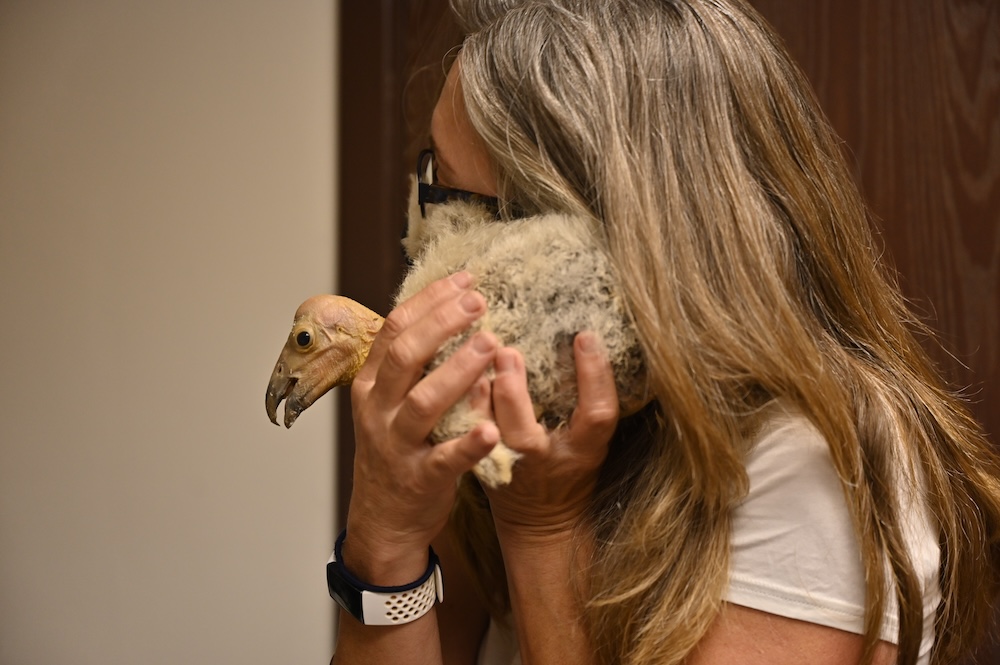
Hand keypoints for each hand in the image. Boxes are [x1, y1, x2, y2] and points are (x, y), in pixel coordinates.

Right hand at [343, 272, 499, 579]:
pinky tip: (492, 428)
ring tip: (491, 344)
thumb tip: (445, 309)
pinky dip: (469, 444)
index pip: (395, 329)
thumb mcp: (389, 402)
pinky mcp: (421, 479)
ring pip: (423, 402)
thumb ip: (410, 364)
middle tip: (480, 302)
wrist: (383, 520)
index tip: (465, 279)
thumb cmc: (396, 450)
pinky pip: (445, 459)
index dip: (429, 300)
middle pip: (405, 356)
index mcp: (371, 384)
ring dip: (458, 371)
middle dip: (442, 324)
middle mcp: (379, 410)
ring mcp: (397, 445)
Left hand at [480, 332, 619, 544]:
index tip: (585, 336)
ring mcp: (507, 468)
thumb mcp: (593, 439)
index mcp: (585, 451)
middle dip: (512, 393)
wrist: (542, 519)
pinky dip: (461, 409)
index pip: (598, 414)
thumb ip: (588, 399)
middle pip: (524, 433)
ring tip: (474, 360)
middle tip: (506, 351)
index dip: (594, 376)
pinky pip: (464, 439)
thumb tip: (581, 337)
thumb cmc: (573, 468)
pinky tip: (455, 377)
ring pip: (486, 437)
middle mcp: (543, 462)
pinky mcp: (481, 468)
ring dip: (479, 399)